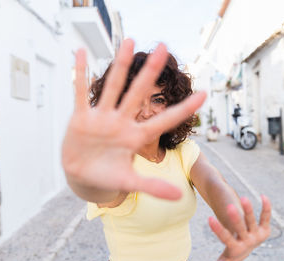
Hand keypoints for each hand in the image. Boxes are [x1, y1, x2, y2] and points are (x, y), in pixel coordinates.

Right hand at [61, 39, 205, 200]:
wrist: (82, 175)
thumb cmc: (108, 177)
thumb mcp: (129, 182)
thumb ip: (152, 188)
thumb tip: (178, 197)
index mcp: (136, 137)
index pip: (163, 120)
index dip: (182, 109)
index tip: (204, 94)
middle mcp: (121, 122)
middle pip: (138, 93)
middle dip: (150, 72)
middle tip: (164, 48)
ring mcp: (102, 117)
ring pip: (114, 86)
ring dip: (120, 65)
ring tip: (129, 41)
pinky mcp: (82, 118)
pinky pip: (80, 92)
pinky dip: (80, 73)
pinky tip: (79, 53)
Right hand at [205, 195, 270, 260]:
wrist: (248, 248)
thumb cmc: (233, 251)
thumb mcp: (225, 258)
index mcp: (236, 248)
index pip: (226, 238)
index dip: (218, 229)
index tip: (210, 219)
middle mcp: (248, 241)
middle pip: (240, 228)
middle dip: (235, 218)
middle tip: (229, 207)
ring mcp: (257, 235)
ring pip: (252, 220)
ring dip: (249, 210)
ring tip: (244, 198)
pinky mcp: (265, 229)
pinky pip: (266, 217)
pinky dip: (266, 208)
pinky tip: (263, 197)